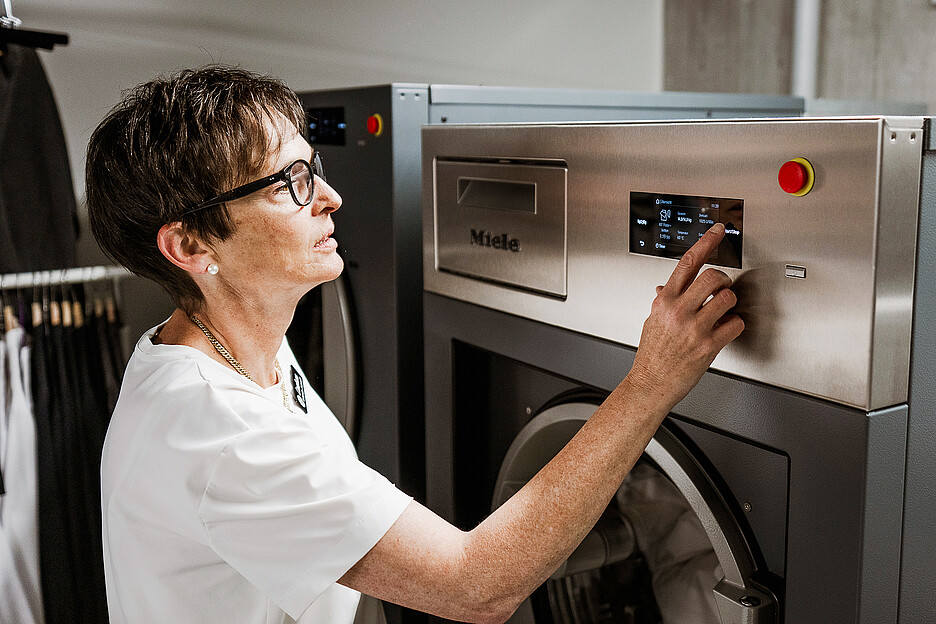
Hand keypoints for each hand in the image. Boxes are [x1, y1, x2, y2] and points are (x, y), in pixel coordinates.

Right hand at [625, 223, 743, 413]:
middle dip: (723, 281)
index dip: (705, 243)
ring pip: (728, 298)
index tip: (717, 232)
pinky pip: (735, 323)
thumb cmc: (651, 356)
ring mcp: (694, 327)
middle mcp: (679, 310)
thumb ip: (663, 303)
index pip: (687, 262)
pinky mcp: (708, 345)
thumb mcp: (651, 321)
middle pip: (713, 276)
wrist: (649, 384)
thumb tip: (665, 288)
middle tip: (722, 289)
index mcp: (664, 301)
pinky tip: (725, 329)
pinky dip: (735, 324)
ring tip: (723, 311)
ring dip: (730, 303)